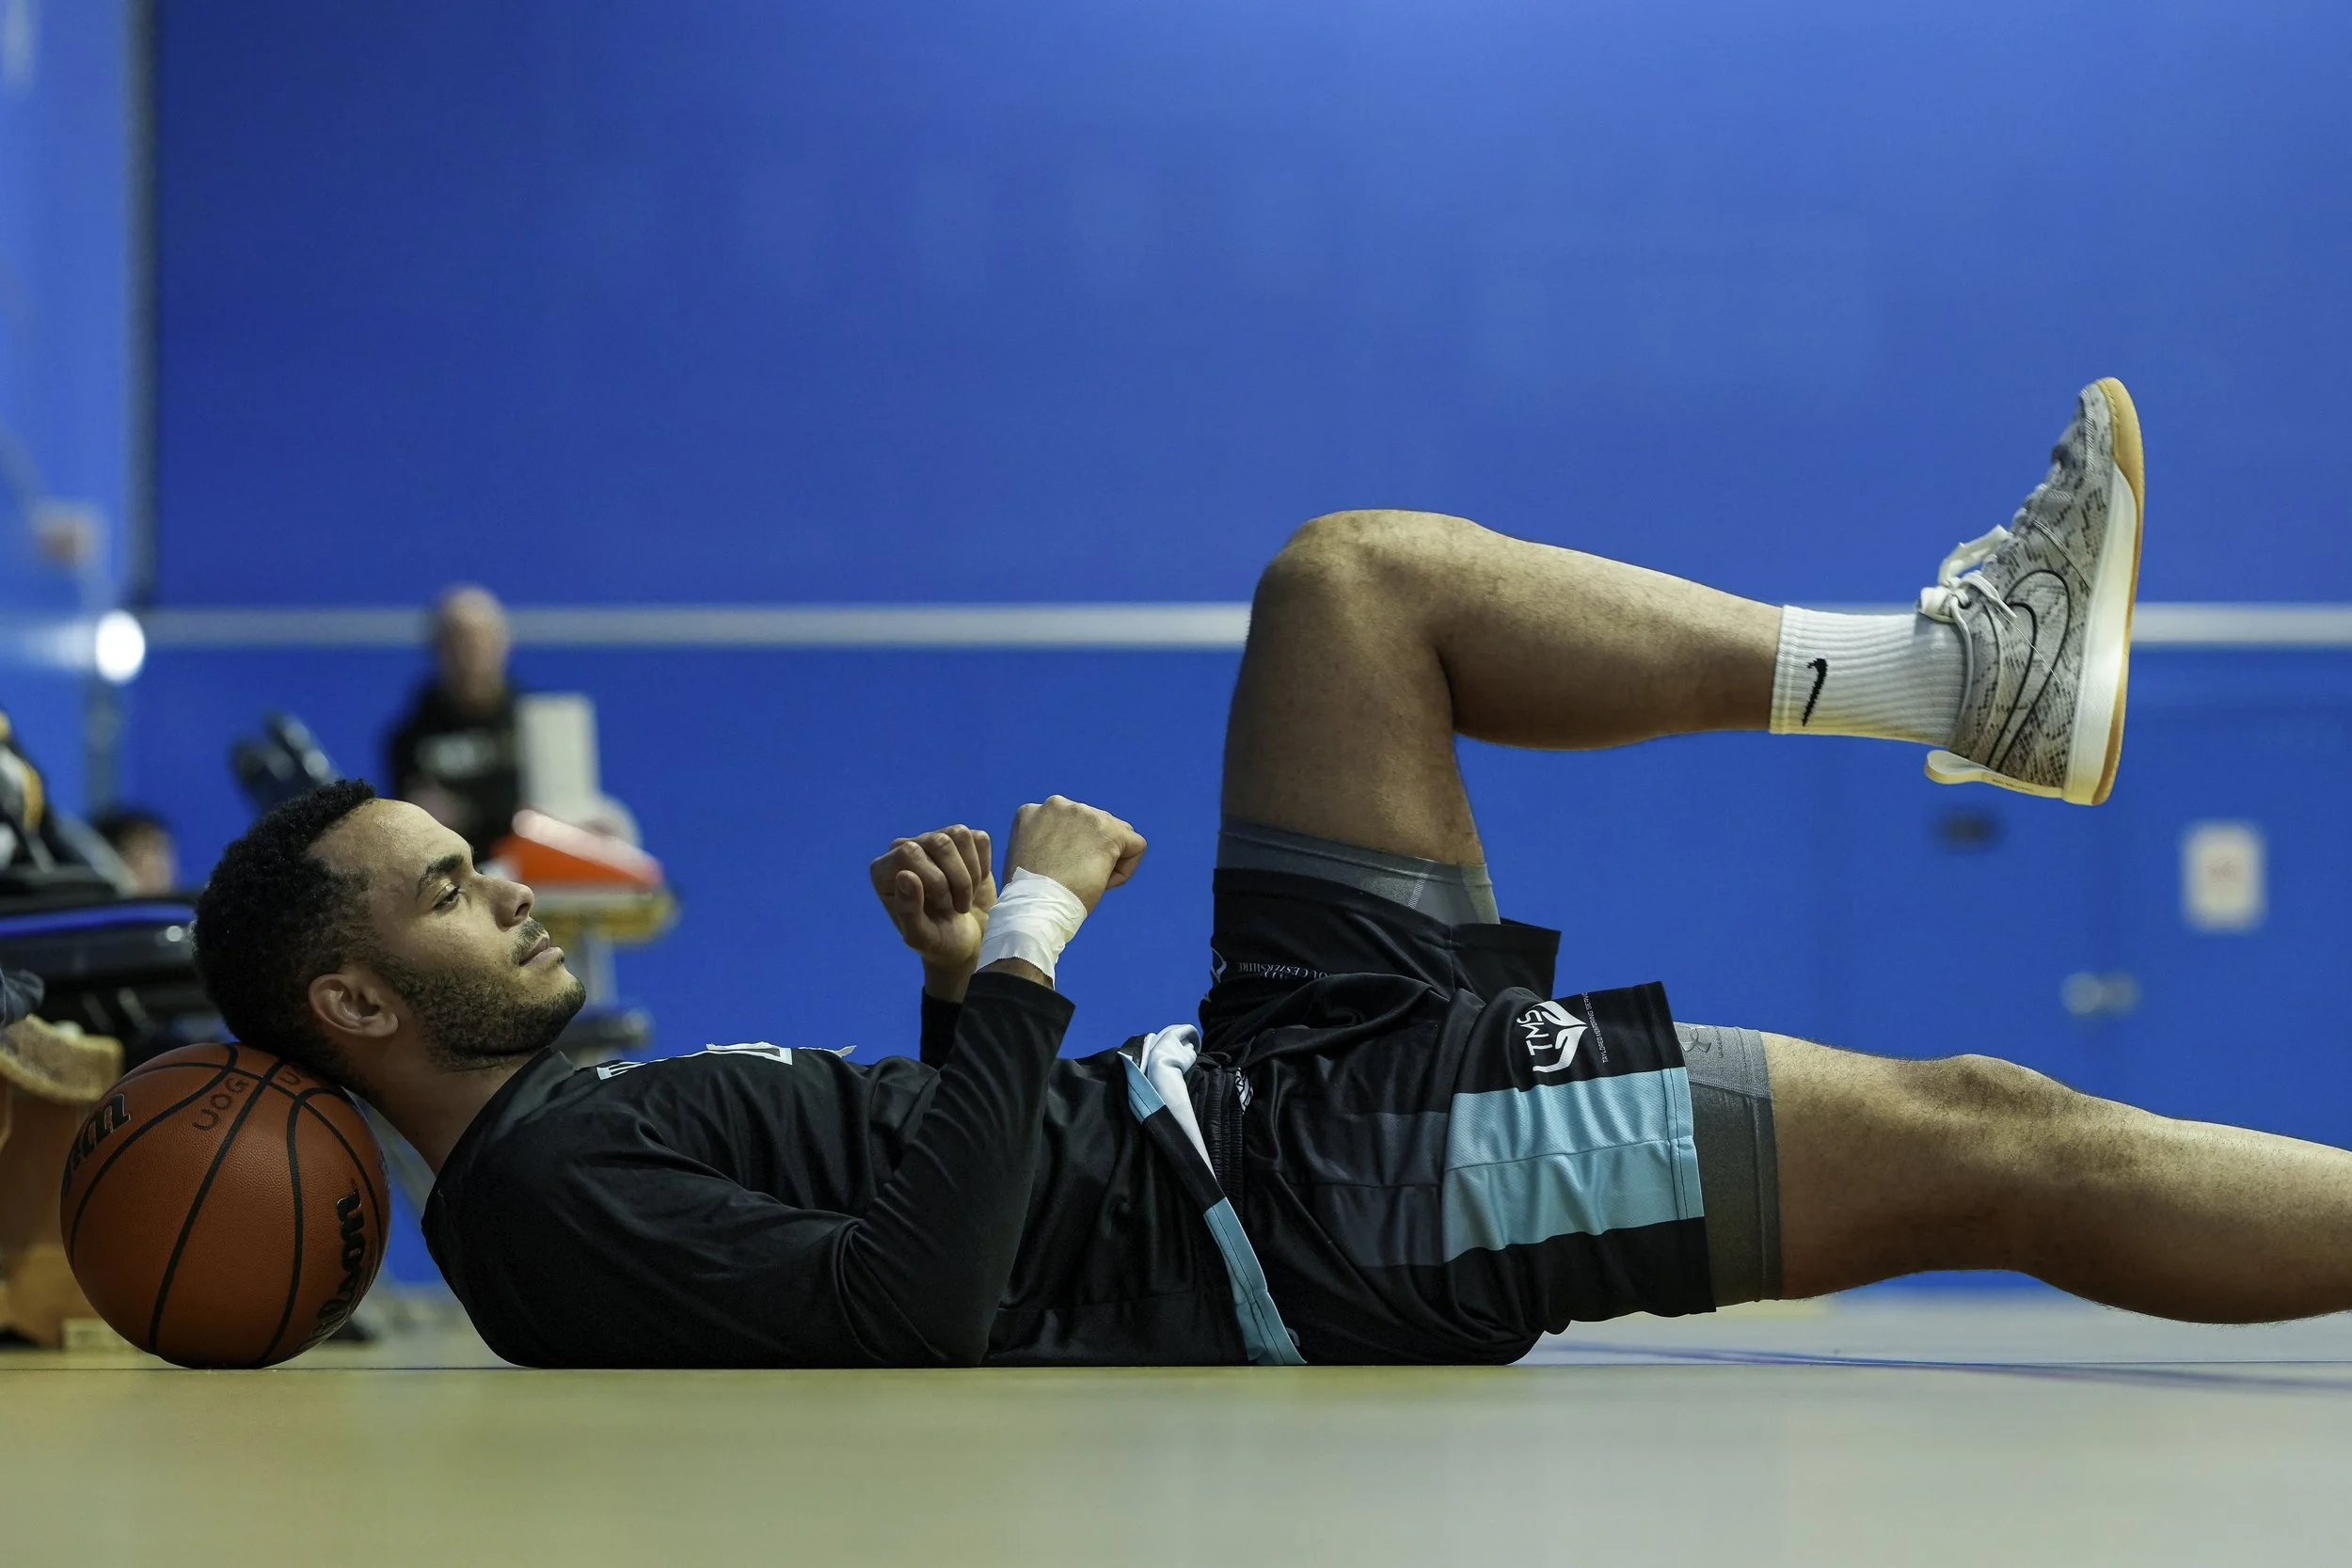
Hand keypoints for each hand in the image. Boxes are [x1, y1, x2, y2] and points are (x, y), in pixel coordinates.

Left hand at [869, 826, 996, 979]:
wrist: (970, 941)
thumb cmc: (939, 941)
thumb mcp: (921, 937)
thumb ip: (908, 911)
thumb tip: (905, 875)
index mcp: (885, 870)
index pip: (910, 852)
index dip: (935, 879)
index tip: (942, 906)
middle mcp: (906, 849)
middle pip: (939, 841)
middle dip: (957, 879)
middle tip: (956, 906)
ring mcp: (934, 841)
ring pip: (959, 835)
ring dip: (971, 874)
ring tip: (965, 896)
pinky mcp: (963, 842)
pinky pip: (979, 839)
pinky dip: (983, 866)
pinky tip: (976, 884)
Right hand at [1002, 796, 1145, 912]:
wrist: (1034, 906)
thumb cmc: (1029, 894)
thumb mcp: (1030, 857)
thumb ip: (1048, 841)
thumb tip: (1075, 845)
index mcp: (1033, 812)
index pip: (1066, 824)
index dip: (1068, 851)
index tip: (1057, 872)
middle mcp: (1058, 805)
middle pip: (1093, 825)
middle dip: (1090, 851)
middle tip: (1074, 880)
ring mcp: (1084, 814)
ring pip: (1116, 834)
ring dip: (1108, 860)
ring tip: (1087, 882)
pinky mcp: (1109, 831)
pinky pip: (1136, 846)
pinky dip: (1126, 869)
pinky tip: (1104, 883)